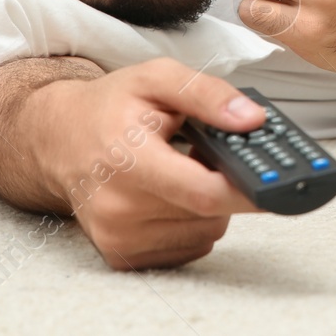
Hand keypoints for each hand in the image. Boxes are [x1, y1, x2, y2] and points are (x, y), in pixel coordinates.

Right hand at [23, 57, 266, 269]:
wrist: (57, 140)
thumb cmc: (111, 106)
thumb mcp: (158, 78)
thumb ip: (208, 94)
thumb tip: (253, 121)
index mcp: (127, 159)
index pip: (201, 191)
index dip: (246, 189)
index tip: (277, 182)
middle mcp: (118, 208)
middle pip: (209, 213)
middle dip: (224, 183)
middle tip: (210, 154)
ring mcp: (118, 237)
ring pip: (204, 232)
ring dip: (208, 204)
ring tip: (182, 170)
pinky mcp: (122, 256)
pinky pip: (188, 247)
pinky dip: (192, 222)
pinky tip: (172, 194)